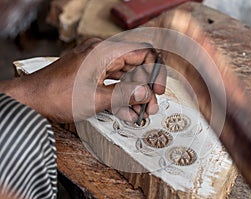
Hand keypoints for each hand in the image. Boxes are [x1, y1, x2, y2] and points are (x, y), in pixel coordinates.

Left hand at [0, 38, 165, 122]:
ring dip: (136, 92)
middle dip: (146, 87)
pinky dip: (123, 93)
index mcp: (104, 51)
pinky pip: (115, 79)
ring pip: (127, 73)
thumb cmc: (55, 95)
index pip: (143, 52)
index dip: (156, 71)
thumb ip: (124, 95)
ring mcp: (97, 62)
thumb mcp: (95, 99)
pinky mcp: (93, 72)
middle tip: (149, 107)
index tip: (158, 90)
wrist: (31, 99)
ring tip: (140, 112)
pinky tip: (127, 110)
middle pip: (137, 65)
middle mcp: (102, 52)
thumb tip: (146, 94)